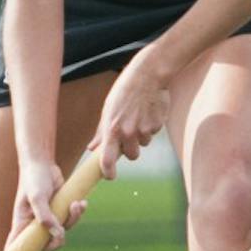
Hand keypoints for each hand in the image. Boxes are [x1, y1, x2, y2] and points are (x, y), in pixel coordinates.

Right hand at [9, 159, 88, 250]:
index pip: (15, 250)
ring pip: (62, 233)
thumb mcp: (37, 196)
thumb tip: (57, 234)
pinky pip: (70, 220)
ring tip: (76, 204)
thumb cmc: (34, 178)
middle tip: (62, 230)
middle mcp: (33, 225)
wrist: (43, 163)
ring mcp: (47, 219)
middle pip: (46, 246)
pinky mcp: (58, 211)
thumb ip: (45, 216)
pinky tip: (81, 202)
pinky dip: (77, 212)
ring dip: (72, 220)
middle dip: (58, 241)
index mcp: (22, 225)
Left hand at [90, 53, 170, 178]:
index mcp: (112, 129)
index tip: (110, 176)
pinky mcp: (158, 125)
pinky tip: (148, 110)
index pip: (107, 160)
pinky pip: (155, 133)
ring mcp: (145, 129)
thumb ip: (101, 132)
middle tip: (129, 134)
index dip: (108, 172)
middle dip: (131, 148)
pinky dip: (152, 126)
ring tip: (138, 115)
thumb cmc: (124, 91)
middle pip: (132, 155)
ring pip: (144, 144)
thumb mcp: (108, 110)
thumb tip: (92, 148)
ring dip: (142, 135)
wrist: (147, 74)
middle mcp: (128, 132)